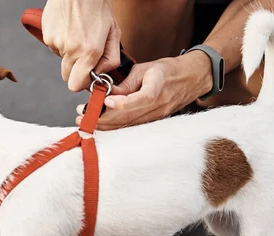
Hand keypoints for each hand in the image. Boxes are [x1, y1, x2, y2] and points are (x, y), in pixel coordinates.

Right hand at [42, 0, 120, 91]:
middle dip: (76, 71)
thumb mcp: (114, 33)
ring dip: (69, 54)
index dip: (82, 83)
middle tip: (84, 55)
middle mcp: (71, 50)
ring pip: (61, 61)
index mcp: (89, 52)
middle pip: (67, 77)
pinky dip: (61, 42)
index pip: (76, 85)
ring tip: (78, 35)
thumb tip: (100, 74)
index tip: (88, 76)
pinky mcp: (47, 35)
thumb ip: (111, 59)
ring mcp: (56, 43)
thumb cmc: (98, 8)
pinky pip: (54, 47)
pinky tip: (69, 28)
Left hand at [75, 51, 212, 129]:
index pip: (142, 98)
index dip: (123, 103)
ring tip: (86, 121)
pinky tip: (100, 125)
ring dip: (105, 125)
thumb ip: (125, 83)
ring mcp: (157, 116)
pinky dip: (115, 127)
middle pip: (130, 117)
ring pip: (128, 125)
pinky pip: (132, 127)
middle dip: (103, 118)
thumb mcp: (145, 69)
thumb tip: (105, 93)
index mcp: (159, 86)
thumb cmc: (166, 71)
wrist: (191, 79)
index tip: (105, 101)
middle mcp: (159, 105)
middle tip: (82, 115)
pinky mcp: (153, 122)